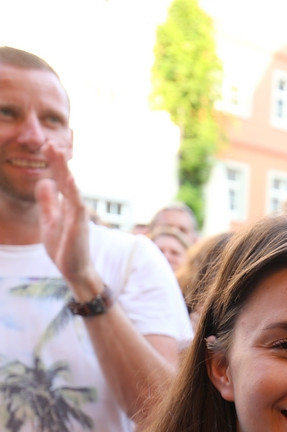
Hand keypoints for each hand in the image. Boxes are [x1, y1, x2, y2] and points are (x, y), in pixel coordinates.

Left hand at [36, 142, 97, 297]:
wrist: (74, 270)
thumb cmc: (64, 248)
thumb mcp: (49, 221)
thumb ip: (48, 202)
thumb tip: (43, 182)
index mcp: (66, 205)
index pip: (59, 180)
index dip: (53, 164)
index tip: (47, 147)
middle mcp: (74, 207)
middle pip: (65, 179)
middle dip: (58, 162)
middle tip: (50, 143)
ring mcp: (78, 215)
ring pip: (72, 187)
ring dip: (65, 170)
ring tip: (59, 154)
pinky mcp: (79, 225)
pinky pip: (77, 204)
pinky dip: (74, 191)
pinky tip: (69, 179)